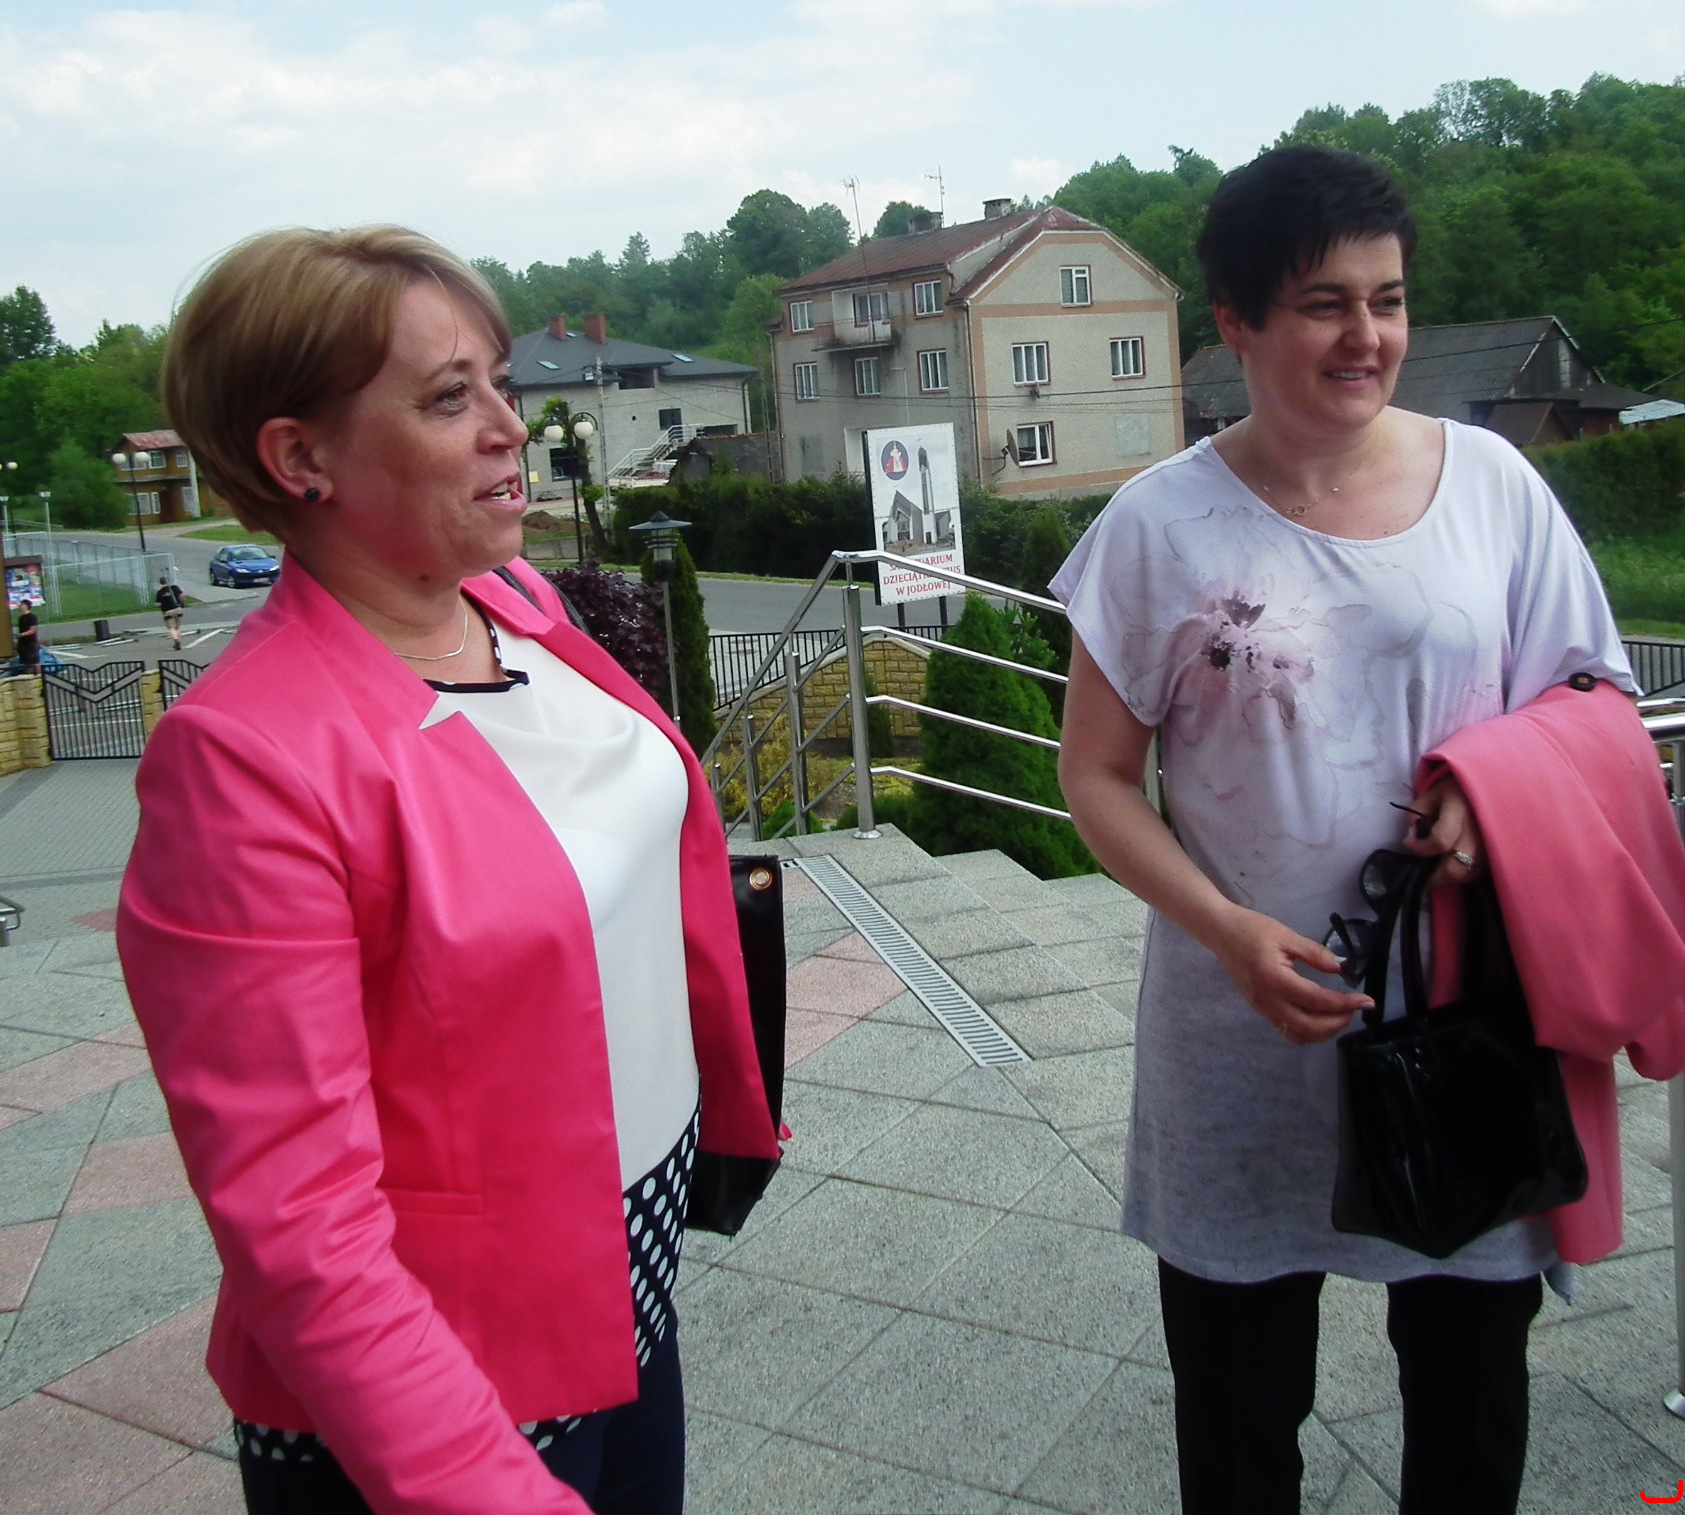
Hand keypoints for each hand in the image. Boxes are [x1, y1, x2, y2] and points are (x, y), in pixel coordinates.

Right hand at [1209, 906, 1372, 1045]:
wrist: (1220, 933)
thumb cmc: (1252, 929)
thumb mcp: (1286, 935)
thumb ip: (1315, 953)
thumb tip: (1341, 968)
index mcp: (1275, 979)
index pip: (1317, 1000)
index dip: (1345, 1003)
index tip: (1366, 1000)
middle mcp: (1268, 1000)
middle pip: (1310, 1026)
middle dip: (1338, 1022)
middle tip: (1355, 1008)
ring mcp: (1262, 1008)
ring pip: (1298, 1034)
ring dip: (1323, 1031)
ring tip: (1340, 1015)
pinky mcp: (1260, 1009)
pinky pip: (1287, 1030)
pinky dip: (1308, 1031)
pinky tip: (1319, 1017)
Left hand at [1402, 776, 1484, 885]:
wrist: (1491, 784)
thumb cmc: (1458, 788)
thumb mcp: (1433, 791)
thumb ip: (1418, 810)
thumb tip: (1411, 835)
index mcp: (1461, 809)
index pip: (1440, 840)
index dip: (1420, 848)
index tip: (1408, 843)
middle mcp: (1478, 829)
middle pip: (1457, 867)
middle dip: (1434, 876)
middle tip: (1420, 872)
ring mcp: (1490, 843)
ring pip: (1469, 874)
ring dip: (1448, 877)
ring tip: (1435, 869)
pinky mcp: (1497, 851)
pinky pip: (1478, 872)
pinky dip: (1462, 874)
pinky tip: (1451, 865)